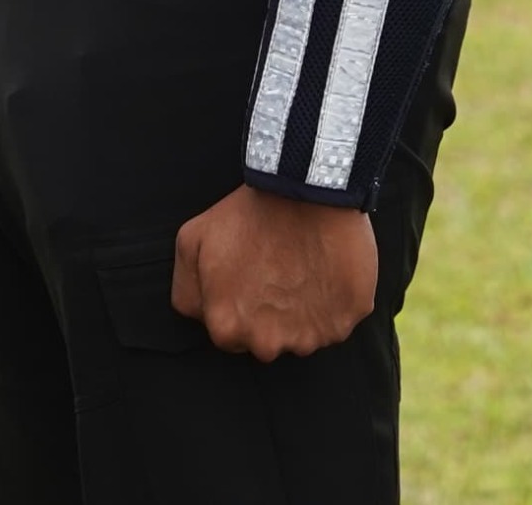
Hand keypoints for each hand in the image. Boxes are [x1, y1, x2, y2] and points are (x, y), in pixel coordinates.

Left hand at [170, 186, 378, 359]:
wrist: (305, 188)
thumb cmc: (249, 212)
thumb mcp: (192, 241)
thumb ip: (187, 292)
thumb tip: (202, 316)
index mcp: (227, 329)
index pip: (230, 335)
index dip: (240, 304)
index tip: (251, 278)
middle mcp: (266, 344)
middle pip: (267, 340)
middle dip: (269, 315)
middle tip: (277, 272)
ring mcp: (309, 337)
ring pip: (303, 336)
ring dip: (303, 312)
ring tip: (303, 269)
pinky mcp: (343, 322)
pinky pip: (337, 323)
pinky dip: (333, 304)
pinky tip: (326, 272)